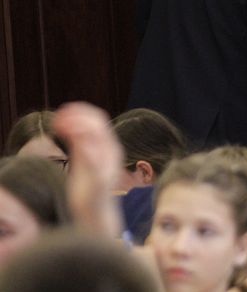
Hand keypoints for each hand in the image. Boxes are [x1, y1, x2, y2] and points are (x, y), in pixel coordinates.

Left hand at [53, 102, 123, 236]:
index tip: (63, 110)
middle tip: (58, 118)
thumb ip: (79, 141)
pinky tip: (76, 143)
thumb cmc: (88, 185)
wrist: (95, 213)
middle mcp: (112, 152)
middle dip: (78, 117)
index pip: (99, 119)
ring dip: (79, 128)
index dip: (82, 111)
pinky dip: (88, 149)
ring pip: (99, 138)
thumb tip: (66, 120)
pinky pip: (97, 161)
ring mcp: (108, 165)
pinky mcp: (101, 180)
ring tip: (60, 126)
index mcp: (109, 146)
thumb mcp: (82, 158)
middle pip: (99, 125)